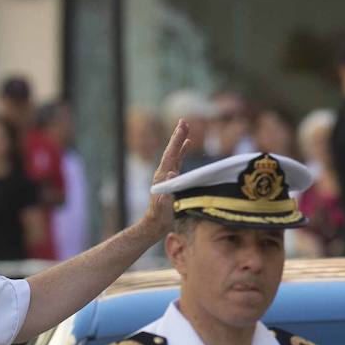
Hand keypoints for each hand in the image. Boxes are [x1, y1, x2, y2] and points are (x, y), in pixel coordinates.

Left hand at [135, 119, 191, 240]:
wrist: (155, 224)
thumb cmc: (161, 217)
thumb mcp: (164, 204)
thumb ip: (167, 189)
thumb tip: (171, 173)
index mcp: (162, 176)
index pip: (171, 154)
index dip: (176, 140)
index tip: (181, 126)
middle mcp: (164, 173)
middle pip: (172, 150)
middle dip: (178, 135)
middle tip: (183, 120)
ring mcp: (167, 175)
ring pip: (175, 154)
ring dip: (180, 140)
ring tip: (186, 128)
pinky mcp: (171, 179)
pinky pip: (178, 161)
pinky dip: (183, 151)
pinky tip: (188, 145)